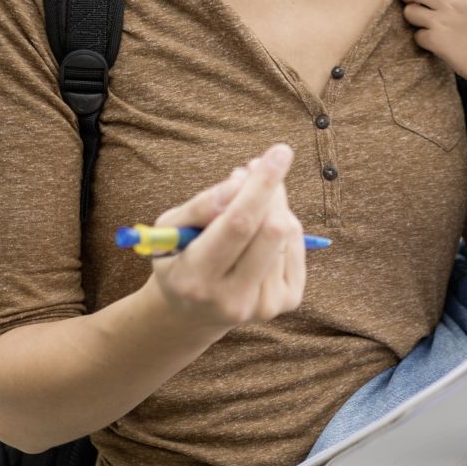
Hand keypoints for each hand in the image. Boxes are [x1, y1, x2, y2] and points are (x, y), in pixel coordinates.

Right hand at [143, 144, 307, 334]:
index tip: (280, 153)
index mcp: (196, 278)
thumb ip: (200, 206)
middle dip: (271, 189)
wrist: (194, 312)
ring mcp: (264, 305)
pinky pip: (297, 244)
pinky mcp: (286, 302)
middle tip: (258, 166)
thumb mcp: (170, 229)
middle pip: (271, 230)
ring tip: (249, 206)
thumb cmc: (180, 258)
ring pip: (286, 234)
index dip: (261, 186)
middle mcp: (233, 299)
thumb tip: (240, 183)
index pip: (238, 225)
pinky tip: (261, 231)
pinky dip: (283, 225)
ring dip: (274, 205)